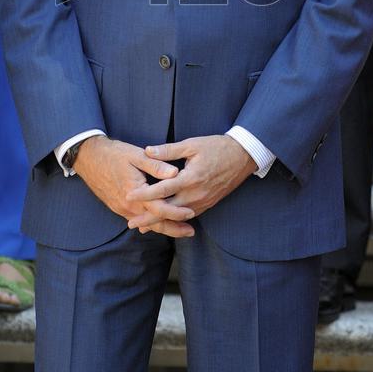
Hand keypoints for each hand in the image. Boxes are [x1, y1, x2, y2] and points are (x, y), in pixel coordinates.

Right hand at [73, 135, 195, 238]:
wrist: (88, 158)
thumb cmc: (113, 154)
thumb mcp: (136, 155)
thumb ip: (156, 165)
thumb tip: (175, 173)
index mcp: (135, 192)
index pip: (159, 208)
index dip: (176, 212)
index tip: (191, 213)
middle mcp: (128, 205)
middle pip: (154, 222)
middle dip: (173, 228)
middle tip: (190, 232)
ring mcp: (121, 208)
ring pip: (145, 223)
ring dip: (163, 227)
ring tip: (180, 230)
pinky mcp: (118, 207)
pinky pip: (137, 219)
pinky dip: (150, 222)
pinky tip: (159, 222)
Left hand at [126, 135, 256, 232]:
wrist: (243, 157)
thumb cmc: (217, 147)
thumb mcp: (192, 144)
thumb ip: (168, 150)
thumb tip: (147, 150)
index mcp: (190, 178)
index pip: (162, 189)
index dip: (144, 194)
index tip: (129, 196)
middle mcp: (196, 194)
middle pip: (168, 210)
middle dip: (149, 217)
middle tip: (132, 223)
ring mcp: (203, 201)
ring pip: (178, 216)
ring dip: (161, 222)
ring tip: (144, 226)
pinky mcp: (208, 204)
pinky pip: (189, 215)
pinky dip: (175, 220)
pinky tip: (166, 222)